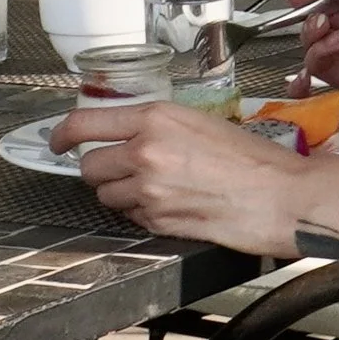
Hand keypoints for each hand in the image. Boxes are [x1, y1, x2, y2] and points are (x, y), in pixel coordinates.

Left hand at [49, 99, 304, 253]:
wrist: (281, 196)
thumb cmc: (254, 159)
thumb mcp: (201, 122)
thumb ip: (159, 126)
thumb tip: (129, 135)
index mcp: (156, 117)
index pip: (85, 123)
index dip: (62, 134)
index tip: (57, 141)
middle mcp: (145, 151)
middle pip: (89, 166)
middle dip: (101, 170)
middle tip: (123, 169)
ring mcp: (149, 191)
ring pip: (106, 196)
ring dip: (122, 194)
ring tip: (158, 188)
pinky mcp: (158, 223)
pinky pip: (132, 218)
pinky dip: (143, 214)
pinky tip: (173, 205)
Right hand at [291, 0, 338, 119]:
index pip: (330, 12)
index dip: (309, 4)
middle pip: (317, 41)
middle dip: (311, 29)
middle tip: (324, 22)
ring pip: (320, 68)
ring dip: (316, 54)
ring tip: (338, 44)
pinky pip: (332, 101)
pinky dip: (312, 95)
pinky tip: (307, 82)